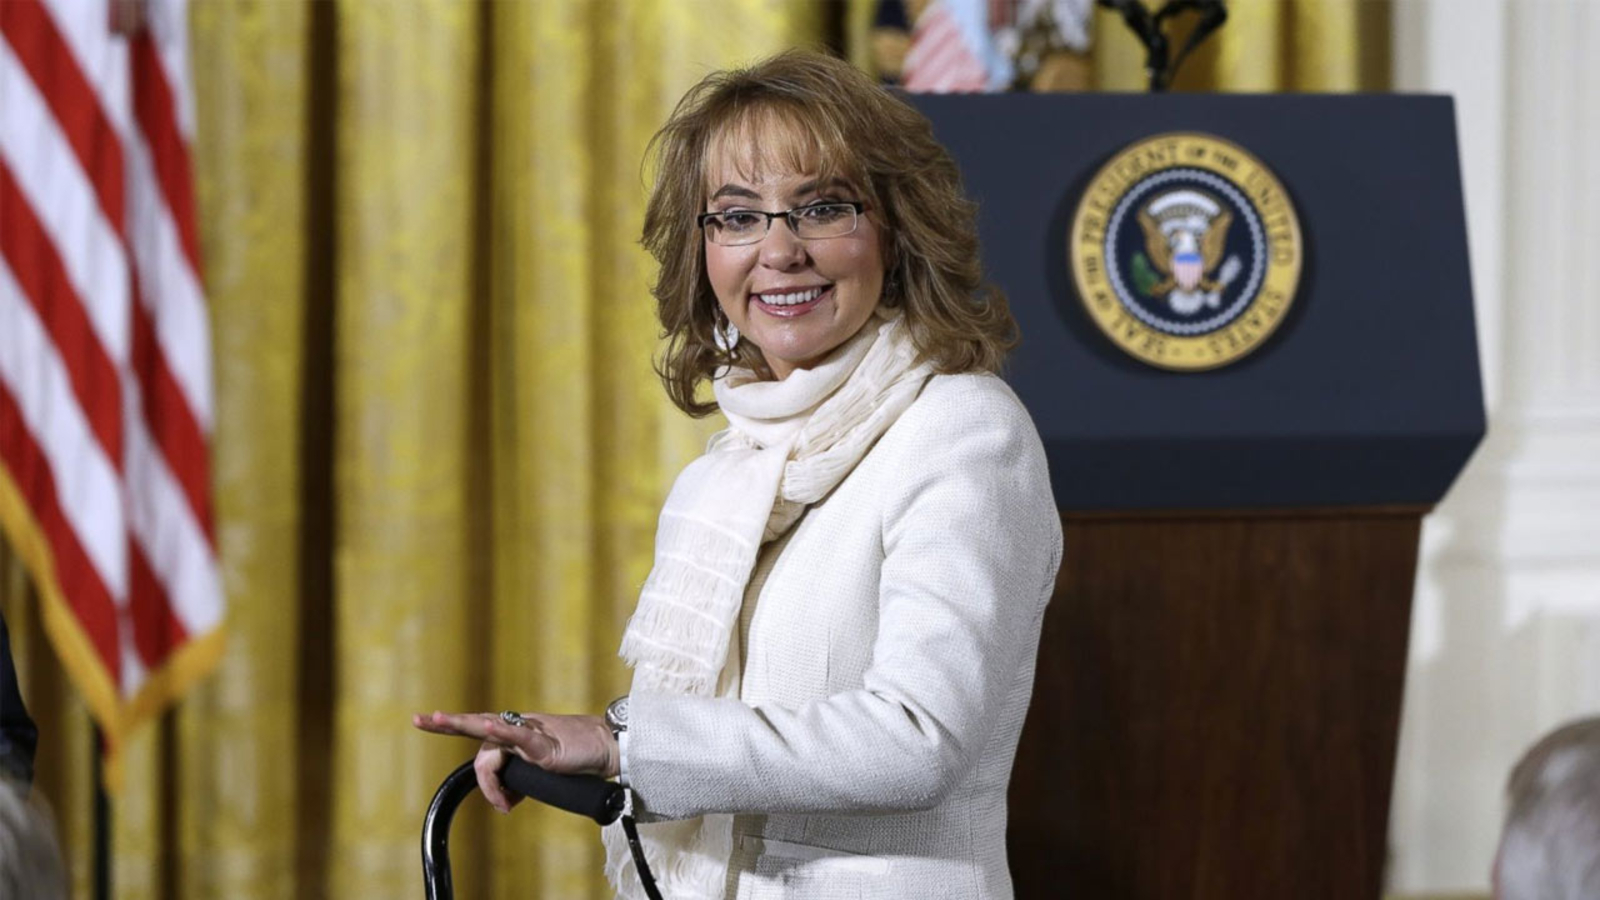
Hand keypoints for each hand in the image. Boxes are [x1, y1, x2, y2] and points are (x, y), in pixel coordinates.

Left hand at [411, 711, 619, 812]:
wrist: (607, 746)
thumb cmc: (578, 756)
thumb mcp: (542, 770)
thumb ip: (521, 779)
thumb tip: (507, 797)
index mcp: (516, 733)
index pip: (480, 731)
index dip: (454, 725)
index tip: (427, 720)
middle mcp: (519, 728)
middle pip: (477, 728)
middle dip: (447, 723)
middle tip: (420, 719)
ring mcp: (531, 733)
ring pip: (493, 742)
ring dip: (483, 765)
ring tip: (488, 784)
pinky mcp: (544, 743)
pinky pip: (519, 737)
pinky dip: (503, 733)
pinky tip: (488, 726)